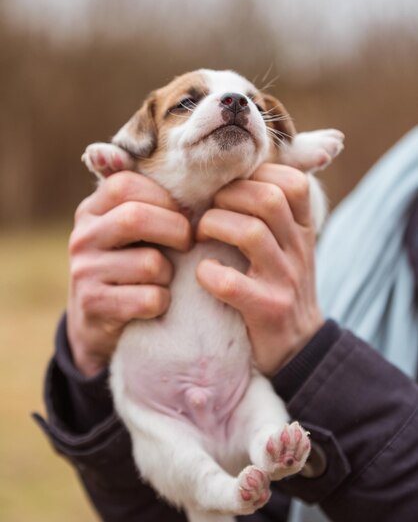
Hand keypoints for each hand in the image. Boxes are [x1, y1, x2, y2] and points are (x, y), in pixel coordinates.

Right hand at [67, 171, 191, 376]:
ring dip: (169, 274)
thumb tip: (195, 196)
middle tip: (188, 244)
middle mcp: (82, 237)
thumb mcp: (127, 234)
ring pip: (149, 263)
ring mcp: (84, 272)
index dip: (164, 197)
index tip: (182, 214)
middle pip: (135, 217)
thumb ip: (148, 207)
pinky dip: (162, 302)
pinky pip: (149, 298)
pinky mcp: (93, 304)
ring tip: (164, 279)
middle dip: (176, 230)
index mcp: (91, 211)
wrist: (95, 324)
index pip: (125, 185)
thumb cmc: (127, 269)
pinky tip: (155, 304)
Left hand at [196, 164, 323, 374]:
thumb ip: (272, 215)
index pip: (293, 181)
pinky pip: (230, 282)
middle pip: (268, 198)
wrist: (299, 347)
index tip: (233, 189)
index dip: (257, 174)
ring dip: (214, 227)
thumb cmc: (281, 286)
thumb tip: (230, 178)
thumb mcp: (288, 247)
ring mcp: (285, 280)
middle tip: (209, 212)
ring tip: (200, 236)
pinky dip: (207, 272)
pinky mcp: (268, 310)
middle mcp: (299, 250)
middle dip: (228, 196)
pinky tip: (204, 274)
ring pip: (251, 233)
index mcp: (304, 229)